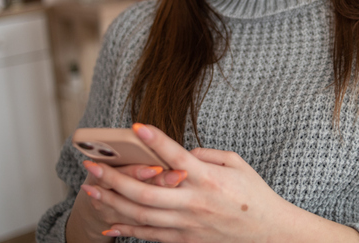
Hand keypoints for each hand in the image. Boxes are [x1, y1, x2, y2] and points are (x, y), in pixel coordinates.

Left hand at [79, 123, 358, 242]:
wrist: (268, 234)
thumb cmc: (253, 195)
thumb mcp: (237, 164)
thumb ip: (207, 154)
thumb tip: (179, 152)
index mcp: (209, 179)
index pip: (177, 157)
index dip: (156, 141)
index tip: (135, 127)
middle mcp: (194, 202)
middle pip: (145, 190)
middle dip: (114, 177)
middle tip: (91, 164)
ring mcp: (186, 225)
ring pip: (140, 215)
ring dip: (111, 201)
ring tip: (90, 189)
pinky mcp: (184, 241)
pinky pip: (149, 236)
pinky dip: (126, 229)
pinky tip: (107, 223)